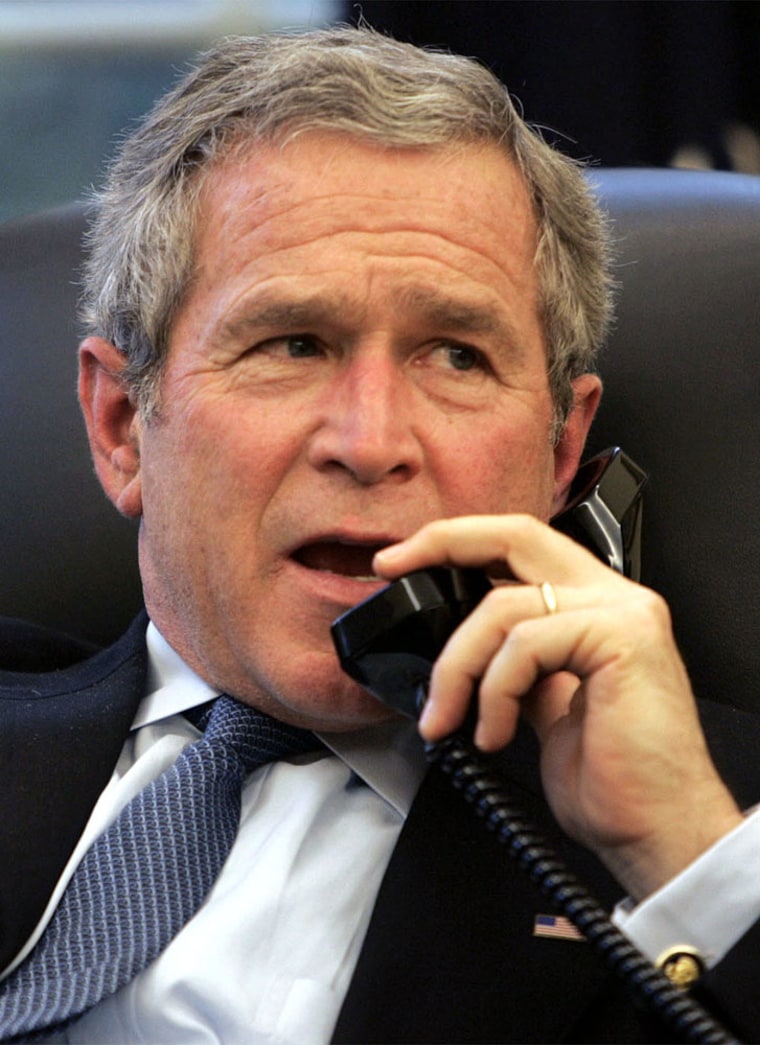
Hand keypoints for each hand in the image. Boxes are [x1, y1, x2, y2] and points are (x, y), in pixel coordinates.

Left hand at [373, 515, 742, 899]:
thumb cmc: (612, 781)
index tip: (400, 561)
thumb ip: (514, 663)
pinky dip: (493, 692)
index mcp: (595, 606)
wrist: (657, 831)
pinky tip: (494, 733)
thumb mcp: (542, 705)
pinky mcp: (622, 638)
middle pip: (515, 535)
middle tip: (392, 570)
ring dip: (457, 668)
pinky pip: (525, 645)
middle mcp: (614, 597)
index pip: (520, 545)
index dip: (457, 542)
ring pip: (502, 607)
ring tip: (450, 720)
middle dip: (442, 543)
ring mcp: (623, 612)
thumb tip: (457, 652)